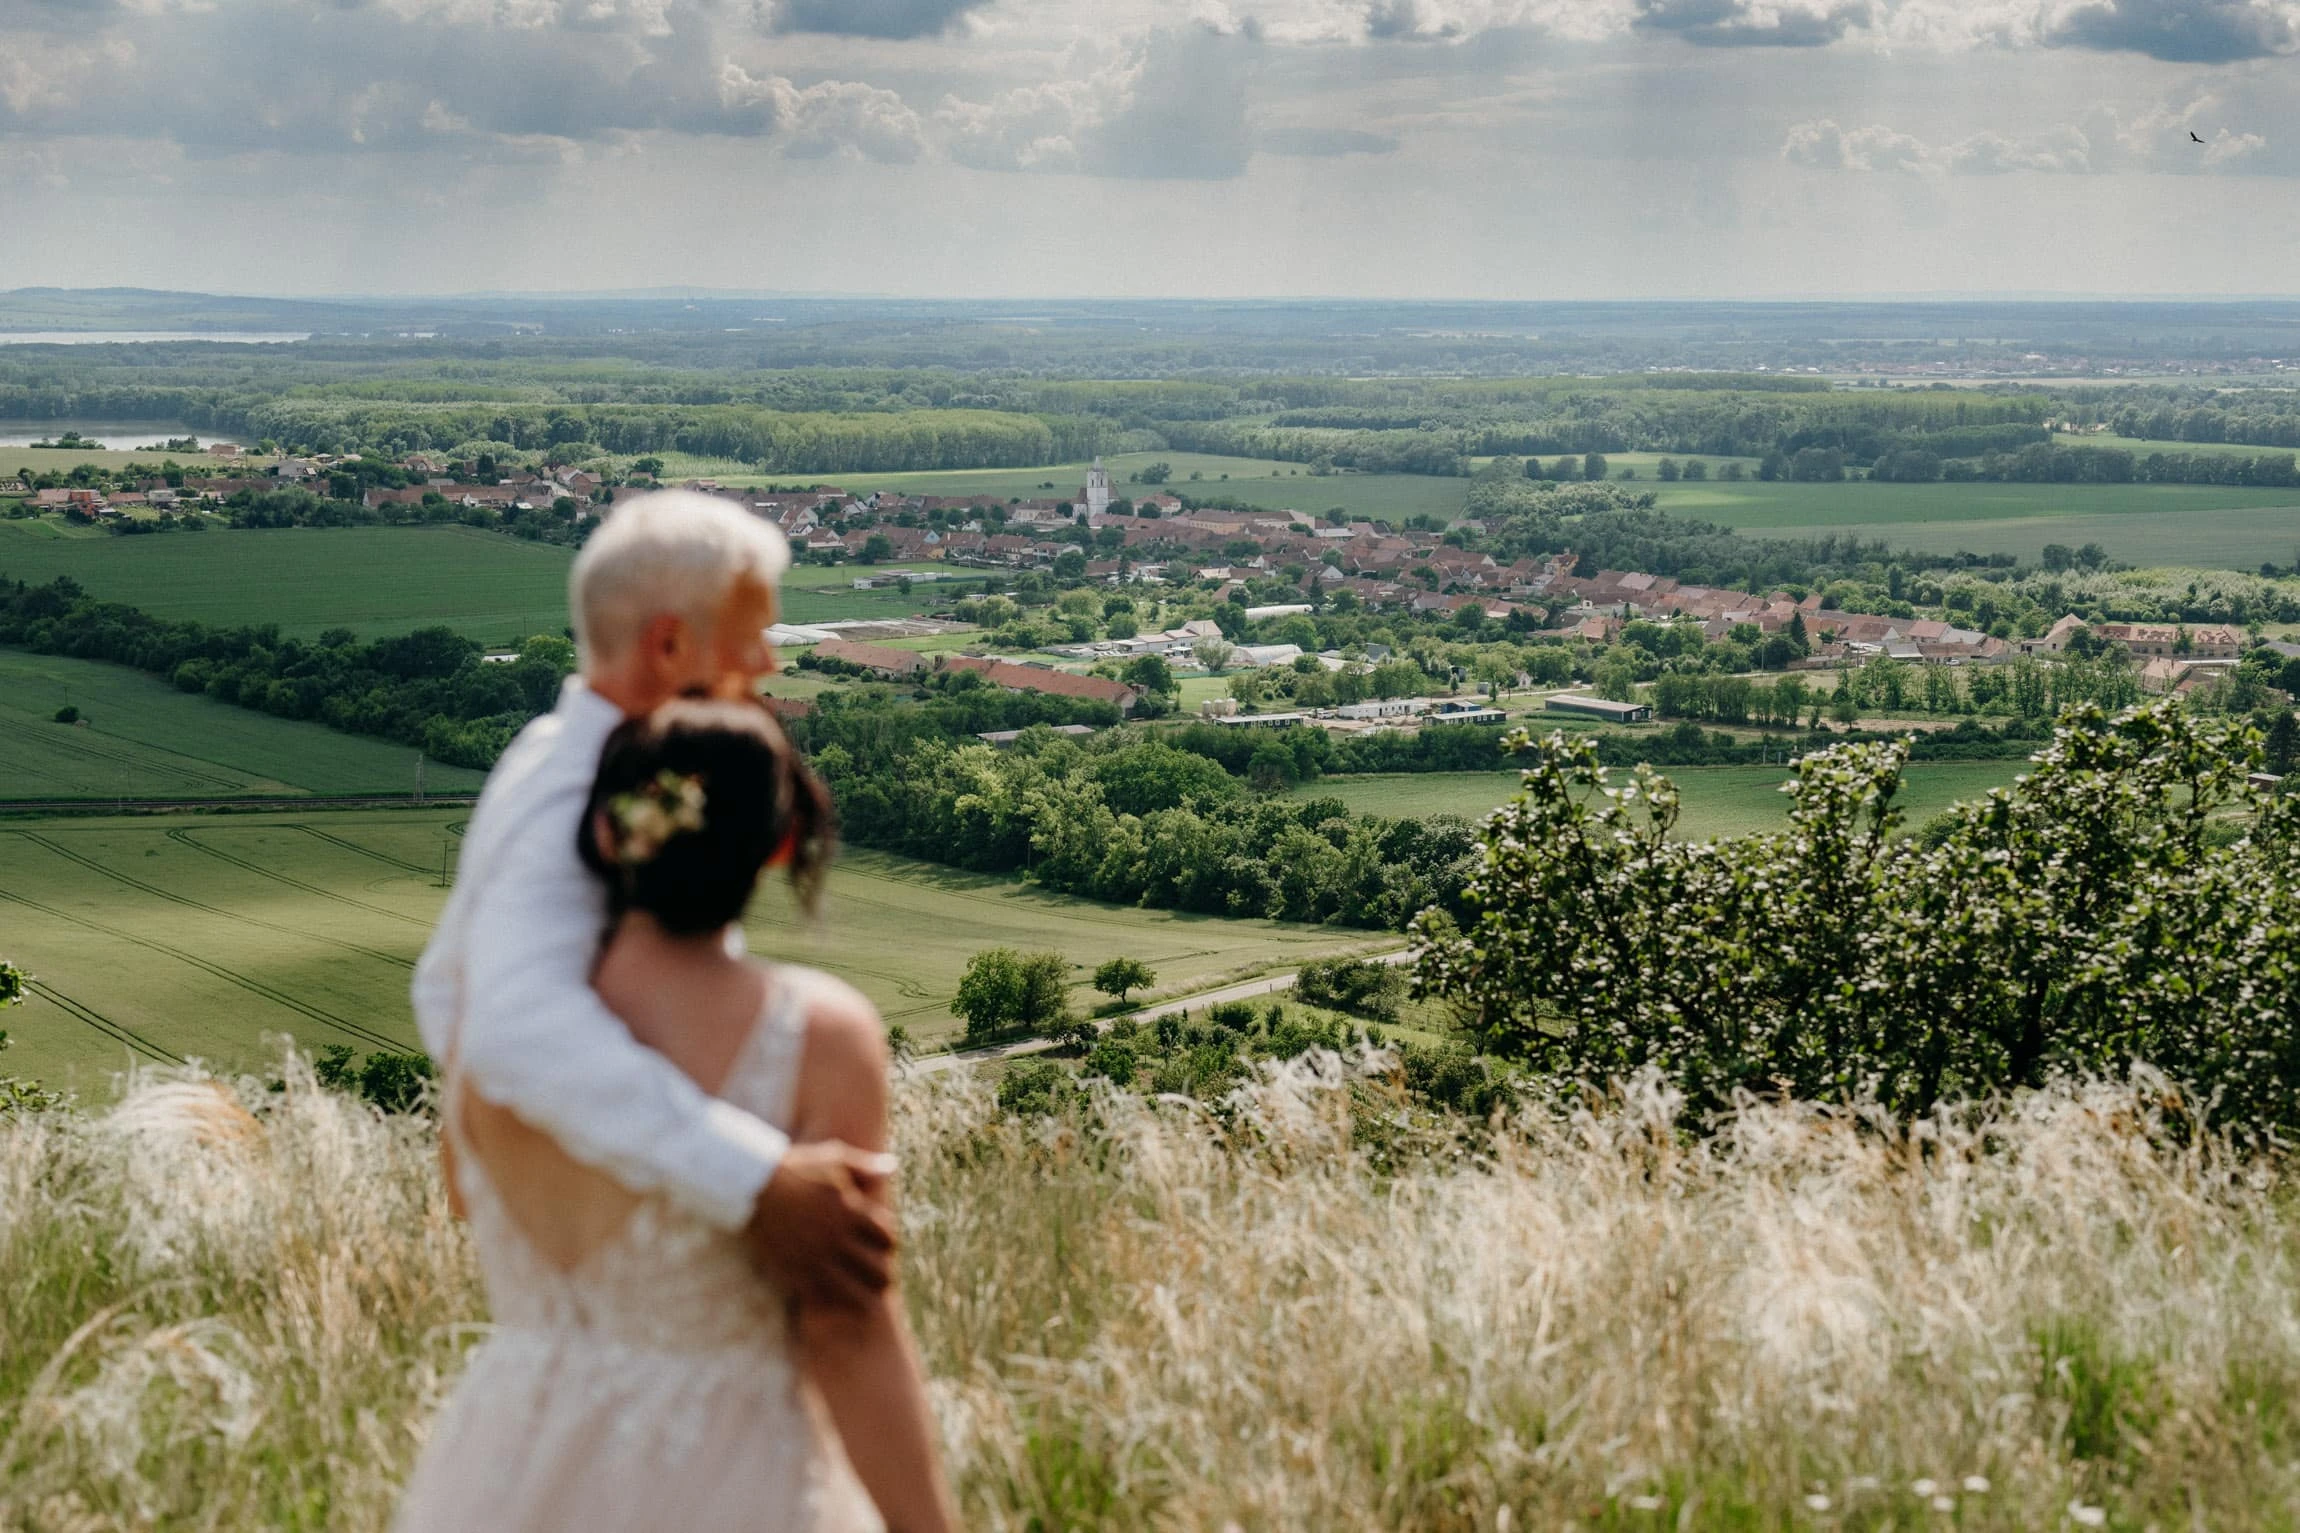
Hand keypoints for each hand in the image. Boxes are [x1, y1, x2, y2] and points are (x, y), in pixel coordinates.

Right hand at [745, 1140, 897, 1308]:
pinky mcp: (794, 1271)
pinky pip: (821, 1297)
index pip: (886, 1238)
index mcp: (852, 1212)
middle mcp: (838, 1239)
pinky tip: (832, 1299)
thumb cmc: (795, 1169)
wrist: (752, 1186)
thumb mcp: (833, 1159)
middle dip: (883, 1274)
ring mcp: (816, 1258)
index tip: (884, 1246)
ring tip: (867, 1300)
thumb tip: (892, 1166)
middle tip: (881, 1277)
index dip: (888, 1243)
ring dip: (863, 1295)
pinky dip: (830, 1300)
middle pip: (877, 1269)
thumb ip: (865, 1167)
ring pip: (854, 1291)